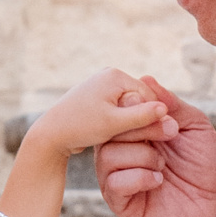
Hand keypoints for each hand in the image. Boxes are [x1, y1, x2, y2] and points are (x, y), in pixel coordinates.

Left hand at [23, 67, 176, 158]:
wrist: (50, 134)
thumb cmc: (80, 127)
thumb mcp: (114, 124)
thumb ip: (142, 117)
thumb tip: (165, 109)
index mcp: (115, 75)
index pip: (148, 95)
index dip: (155, 116)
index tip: (161, 136)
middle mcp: (109, 75)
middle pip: (140, 99)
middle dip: (142, 118)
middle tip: (146, 140)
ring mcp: (102, 86)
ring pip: (130, 106)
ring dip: (132, 122)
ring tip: (129, 139)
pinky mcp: (97, 98)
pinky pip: (118, 109)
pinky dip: (120, 122)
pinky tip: (117, 136)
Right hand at [95, 75, 215, 216]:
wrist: (215, 208)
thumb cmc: (204, 166)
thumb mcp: (195, 126)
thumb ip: (172, 103)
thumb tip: (146, 78)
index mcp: (135, 131)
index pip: (119, 109)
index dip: (137, 105)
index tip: (164, 112)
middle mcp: (121, 151)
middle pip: (110, 129)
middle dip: (142, 127)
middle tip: (171, 133)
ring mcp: (117, 176)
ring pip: (109, 155)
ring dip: (142, 155)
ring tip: (164, 165)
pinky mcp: (120, 202)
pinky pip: (114, 183)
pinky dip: (139, 177)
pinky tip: (159, 181)